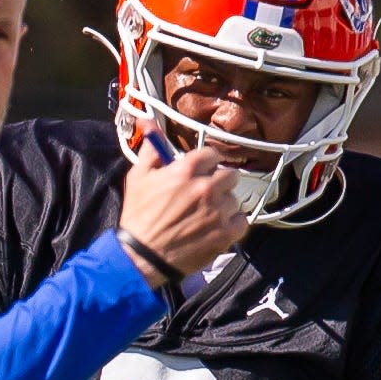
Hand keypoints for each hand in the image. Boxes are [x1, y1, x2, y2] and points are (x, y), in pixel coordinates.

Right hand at [117, 127, 247, 286]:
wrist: (142, 256)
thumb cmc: (138, 217)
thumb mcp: (138, 177)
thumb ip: (151, 149)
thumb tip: (149, 123)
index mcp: (186, 169)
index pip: (212, 154)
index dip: (206, 164)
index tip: (202, 172)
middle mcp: (206, 187)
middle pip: (229, 175)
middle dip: (219, 183)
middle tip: (206, 195)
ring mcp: (217, 211)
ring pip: (234, 199)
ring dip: (224, 205)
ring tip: (208, 215)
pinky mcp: (224, 234)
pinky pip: (242, 221)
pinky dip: (233, 224)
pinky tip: (218, 227)